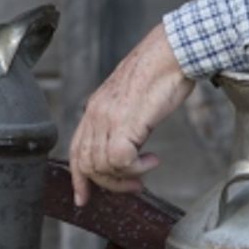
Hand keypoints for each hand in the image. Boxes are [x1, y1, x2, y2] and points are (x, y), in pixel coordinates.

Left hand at [69, 23, 194, 206]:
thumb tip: (127, 145)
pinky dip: (137, 168)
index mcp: (96, 106)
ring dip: (127, 177)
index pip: (77, 150)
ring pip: (103, 166)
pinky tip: (152, 159)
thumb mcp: (131, 97)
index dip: (78, 178)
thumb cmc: (160, 71)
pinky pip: (121, 161)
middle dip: (109, 184)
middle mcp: (96, 112)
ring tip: (147, 168)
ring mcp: (109, 117)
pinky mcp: (126, 122)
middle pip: (87, 164)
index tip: (84, 197)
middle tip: (133, 186)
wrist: (172, 51)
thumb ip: (122, 119)